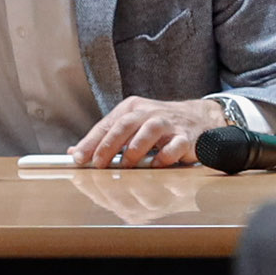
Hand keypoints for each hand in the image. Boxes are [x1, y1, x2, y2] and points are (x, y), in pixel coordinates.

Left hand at [75, 94, 230, 167]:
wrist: (200, 119)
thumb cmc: (160, 126)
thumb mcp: (131, 126)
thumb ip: (105, 139)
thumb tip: (75, 152)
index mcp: (133, 109)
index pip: (108, 124)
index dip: (91, 141)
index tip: (79, 158)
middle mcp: (150, 113)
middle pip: (126, 124)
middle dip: (109, 145)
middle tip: (98, 164)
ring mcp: (170, 124)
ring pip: (150, 131)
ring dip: (135, 149)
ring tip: (126, 165)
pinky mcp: (187, 137)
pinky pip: (175, 146)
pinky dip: (164, 157)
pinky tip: (155, 166)